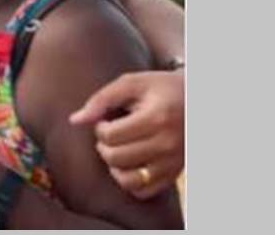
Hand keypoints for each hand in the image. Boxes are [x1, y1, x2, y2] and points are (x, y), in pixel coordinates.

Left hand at [68, 69, 183, 199]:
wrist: (198, 100)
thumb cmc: (161, 88)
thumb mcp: (132, 83)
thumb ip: (101, 99)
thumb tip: (75, 120)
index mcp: (156, 117)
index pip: (111, 135)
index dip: (99, 128)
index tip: (105, 120)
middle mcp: (167, 144)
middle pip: (117, 158)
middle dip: (103, 147)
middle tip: (109, 135)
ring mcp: (172, 162)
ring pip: (128, 180)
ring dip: (113, 167)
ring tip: (116, 150)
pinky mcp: (174, 174)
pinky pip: (144, 191)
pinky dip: (129, 182)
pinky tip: (128, 163)